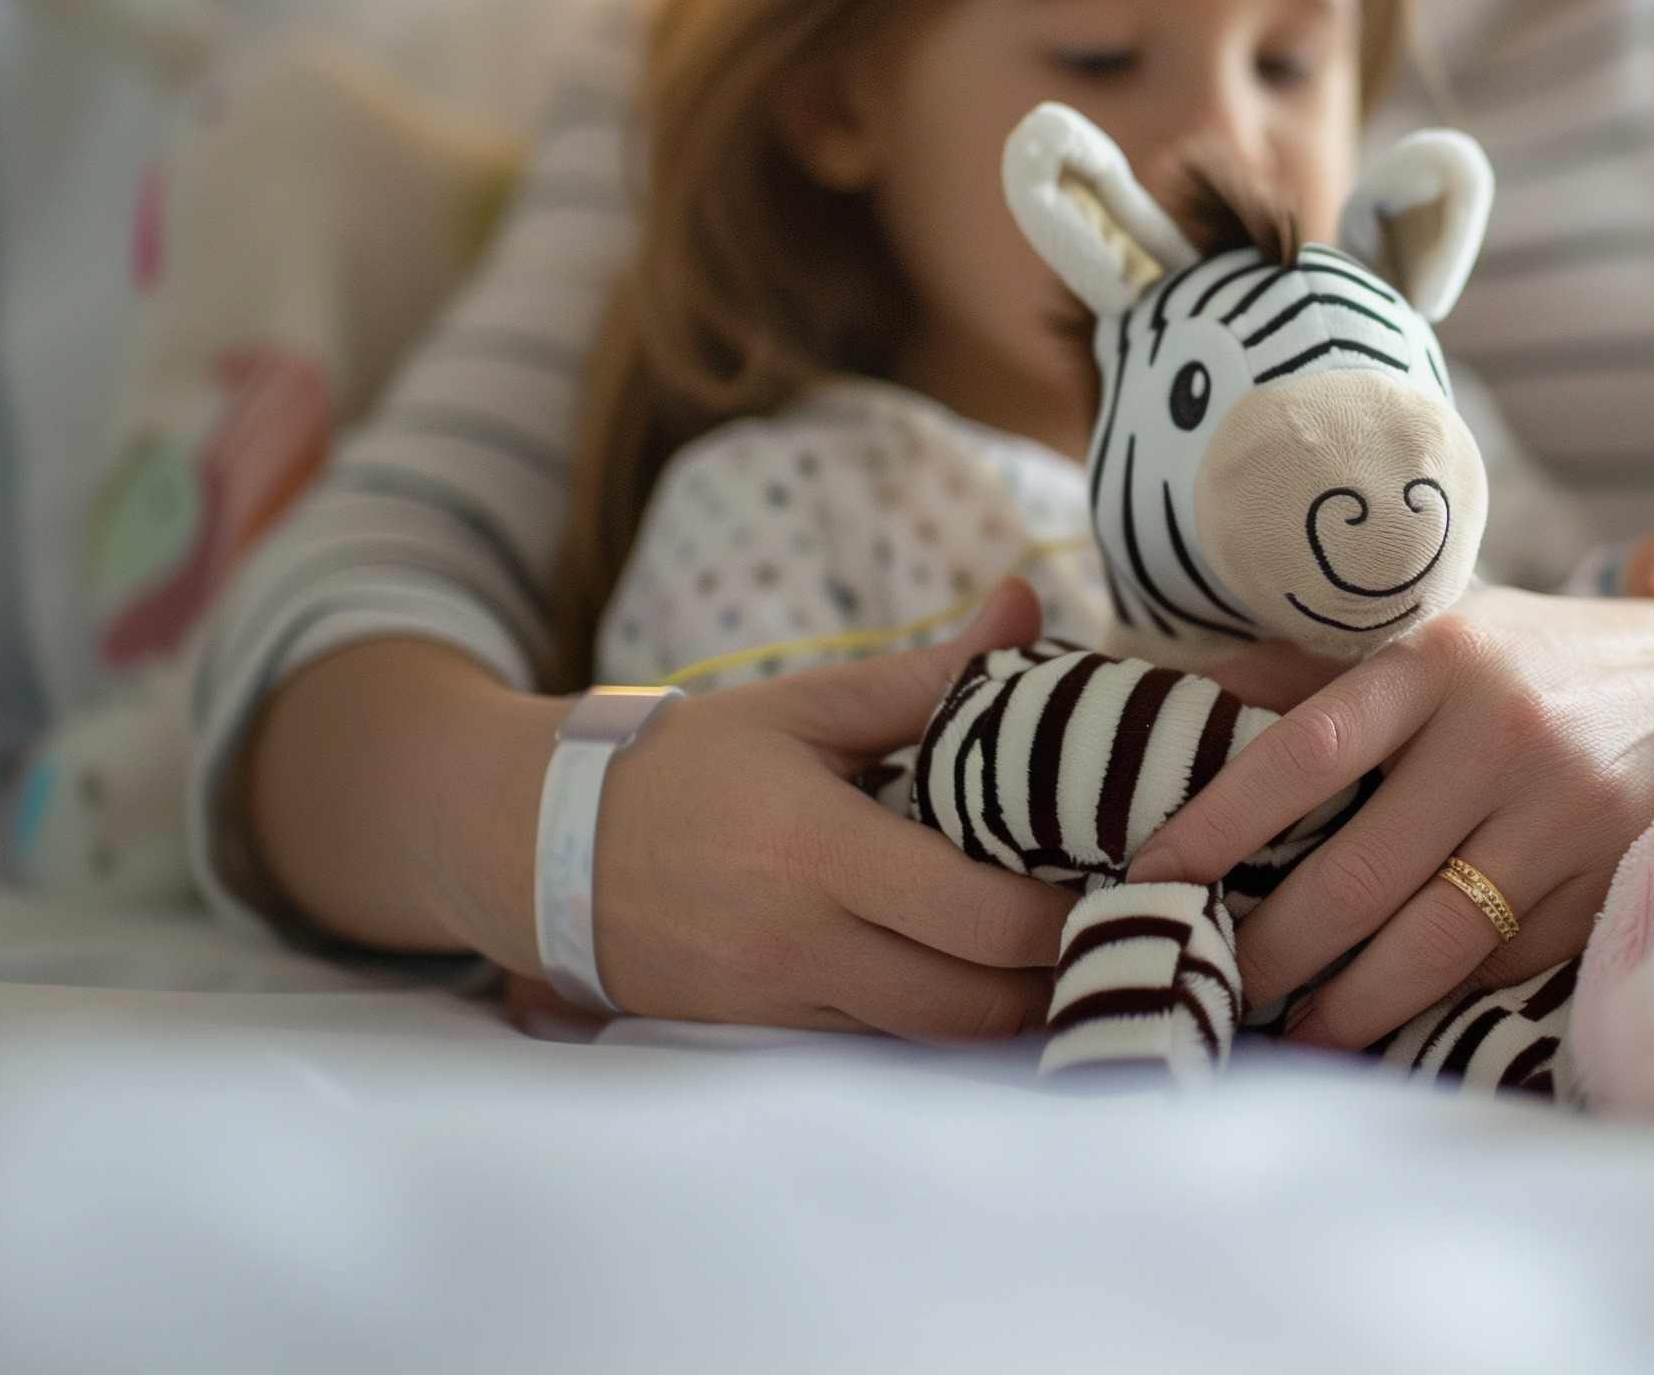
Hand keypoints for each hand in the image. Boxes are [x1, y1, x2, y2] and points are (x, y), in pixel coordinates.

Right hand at [451, 580, 1072, 1039]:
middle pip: (972, 1004)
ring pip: (930, 1042)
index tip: (1121, 875)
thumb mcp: (801, 705)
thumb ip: (928, 673)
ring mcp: (779, 1005)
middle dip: (1056, 977)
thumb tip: (1027, 602)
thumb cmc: (682, 762)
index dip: (1066, 913)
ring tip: (1068, 960)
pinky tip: (983, 988)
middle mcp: (801, 944)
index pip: (980, 916)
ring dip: (1008, 1015)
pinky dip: (940, 1030)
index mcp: (818, 851)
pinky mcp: (761, 1038)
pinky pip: (877, 1050)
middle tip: (1118, 927)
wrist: (532, 845)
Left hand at [1124, 588, 1653, 1052]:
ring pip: (1431, 944)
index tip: (1147, 879)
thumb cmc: (1528, 659)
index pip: (1302, 753)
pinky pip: (1503, 963)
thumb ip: (1306, 671)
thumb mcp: (1431, 633)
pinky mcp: (1612, 876)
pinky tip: (1389, 1016)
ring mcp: (1566, 812)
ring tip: (1291, 1031)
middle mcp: (1502, 733)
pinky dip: (1438, 996)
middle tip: (1211, 983)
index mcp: (1438, 660)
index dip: (1214, 825)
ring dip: (1346, 1006)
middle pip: (1357, 876)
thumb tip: (1166, 701)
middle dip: (1269, 951)